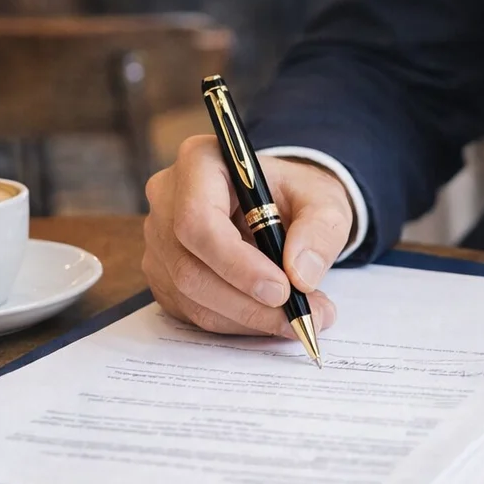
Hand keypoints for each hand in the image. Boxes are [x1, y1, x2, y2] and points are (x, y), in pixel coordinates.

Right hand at [143, 136, 353, 338]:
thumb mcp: (324, 201)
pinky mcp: (164, 274)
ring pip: (191, 296)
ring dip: (246, 317)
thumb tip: (301, 274)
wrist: (281, 204)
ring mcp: (159, 239)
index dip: (236, 262)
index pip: (198, 220)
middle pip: (190, 266)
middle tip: (299, 317)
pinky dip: (236, 322)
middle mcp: (167, 198)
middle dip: (247, 301)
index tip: (282, 289)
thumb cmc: (296, 195)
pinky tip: (271, 318)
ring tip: (299, 319)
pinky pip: (192, 311)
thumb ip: (320, 230)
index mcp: (200, 162)